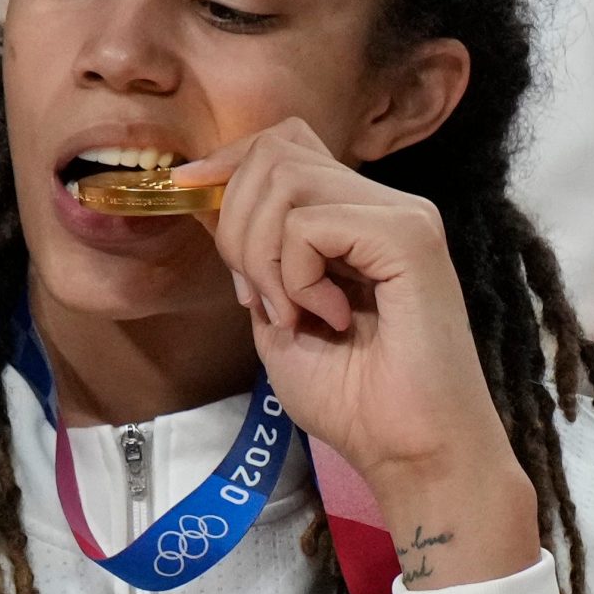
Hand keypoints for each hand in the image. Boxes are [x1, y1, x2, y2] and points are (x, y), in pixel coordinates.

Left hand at [176, 119, 538, 589]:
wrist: (410, 451)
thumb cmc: (353, 401)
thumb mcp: (275, 319)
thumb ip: (252, 261)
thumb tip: (204, 199)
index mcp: (355, 218)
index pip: (283, 143)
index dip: (226, 161)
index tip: (184, 195)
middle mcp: (382, 204)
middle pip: (275, 151)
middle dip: (236, 225)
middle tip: (258, 298)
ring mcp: (401, 214)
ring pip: (286, 180)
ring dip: (262, 256)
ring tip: (292, 313)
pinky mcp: (408, 236)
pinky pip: (311, 223)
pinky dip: (296, 275)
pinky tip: (328, 316)